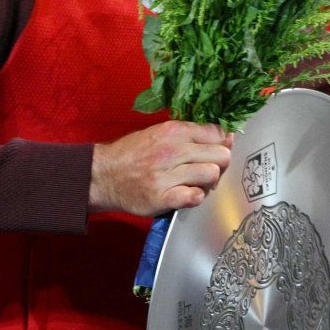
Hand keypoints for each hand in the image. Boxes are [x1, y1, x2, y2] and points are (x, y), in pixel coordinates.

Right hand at [89, 121, 233, 214]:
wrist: (103, 175)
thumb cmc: (135, 154)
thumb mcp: (161, 133)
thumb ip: (192, 134)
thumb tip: (226, 137)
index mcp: (174, 131)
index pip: (217, 134)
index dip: (221, 145)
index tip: (215, 152)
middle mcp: (172, 150)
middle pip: (220, 155)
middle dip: (220, 164)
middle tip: (206, 171)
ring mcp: (166, 174)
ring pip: (211, 175)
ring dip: (208, 182)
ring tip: (195, 184)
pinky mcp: (160, 196)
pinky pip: (193, 196)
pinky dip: (196, 197)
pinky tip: (187, 195)